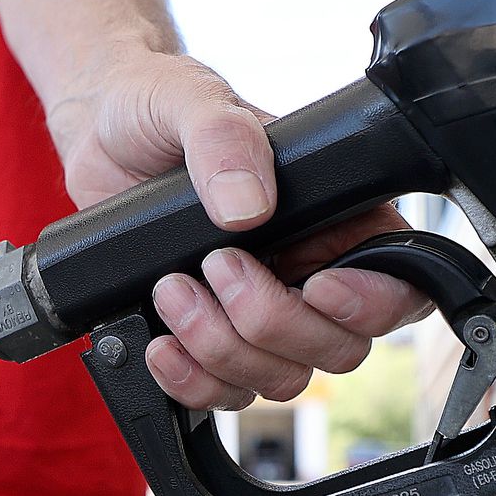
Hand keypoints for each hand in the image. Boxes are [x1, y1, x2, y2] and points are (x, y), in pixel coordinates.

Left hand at [51, 50, 429, 409]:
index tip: (316, 284)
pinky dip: (192, 381)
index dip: (371, 303)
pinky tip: (159, 343)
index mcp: (334, 214)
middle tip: (215, 266)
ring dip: (222, 348)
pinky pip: (225, 396)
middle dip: (271, 320)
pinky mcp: (211, 340)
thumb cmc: (157, 107)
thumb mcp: (190, 99)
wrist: (97, 137)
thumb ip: (226, 139)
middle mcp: (308, 270)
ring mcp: (261, 314)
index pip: (397, 283)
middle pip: (337, 346)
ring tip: (171, 287)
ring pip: (281, 378)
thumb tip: (250, 205)